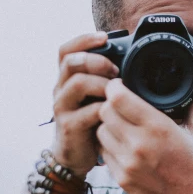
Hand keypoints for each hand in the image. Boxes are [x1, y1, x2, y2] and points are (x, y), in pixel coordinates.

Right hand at [50, 32, 118, 177]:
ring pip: (77, 83)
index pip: (66, 50)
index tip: (104, 37)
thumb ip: (105, 80)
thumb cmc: (90, 123)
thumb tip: (132, 59)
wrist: (75, 157)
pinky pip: (88, 112)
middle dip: (95, 60)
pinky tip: (116, 111)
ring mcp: (63, 108)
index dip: (83, 40)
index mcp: (66, 79)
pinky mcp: (69, 126)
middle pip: (70, 61)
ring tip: (117, 90)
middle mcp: (60, 90)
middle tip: (115, 69)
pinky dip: (105, 109)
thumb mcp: (95, 97)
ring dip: (101, 83)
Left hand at [96, 79, 192, 193]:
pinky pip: (104, 154)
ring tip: (121, 127)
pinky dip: (110, 147)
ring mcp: (128, 164)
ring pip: (100, 133)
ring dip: (107, 127)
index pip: (119, 98)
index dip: (115, 87)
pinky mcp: (122, 180)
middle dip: (110, 106)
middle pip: (105, 113)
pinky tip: (123, 147)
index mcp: (159, 128)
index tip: (118, 85)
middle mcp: (140, 144)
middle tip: (119, 106)